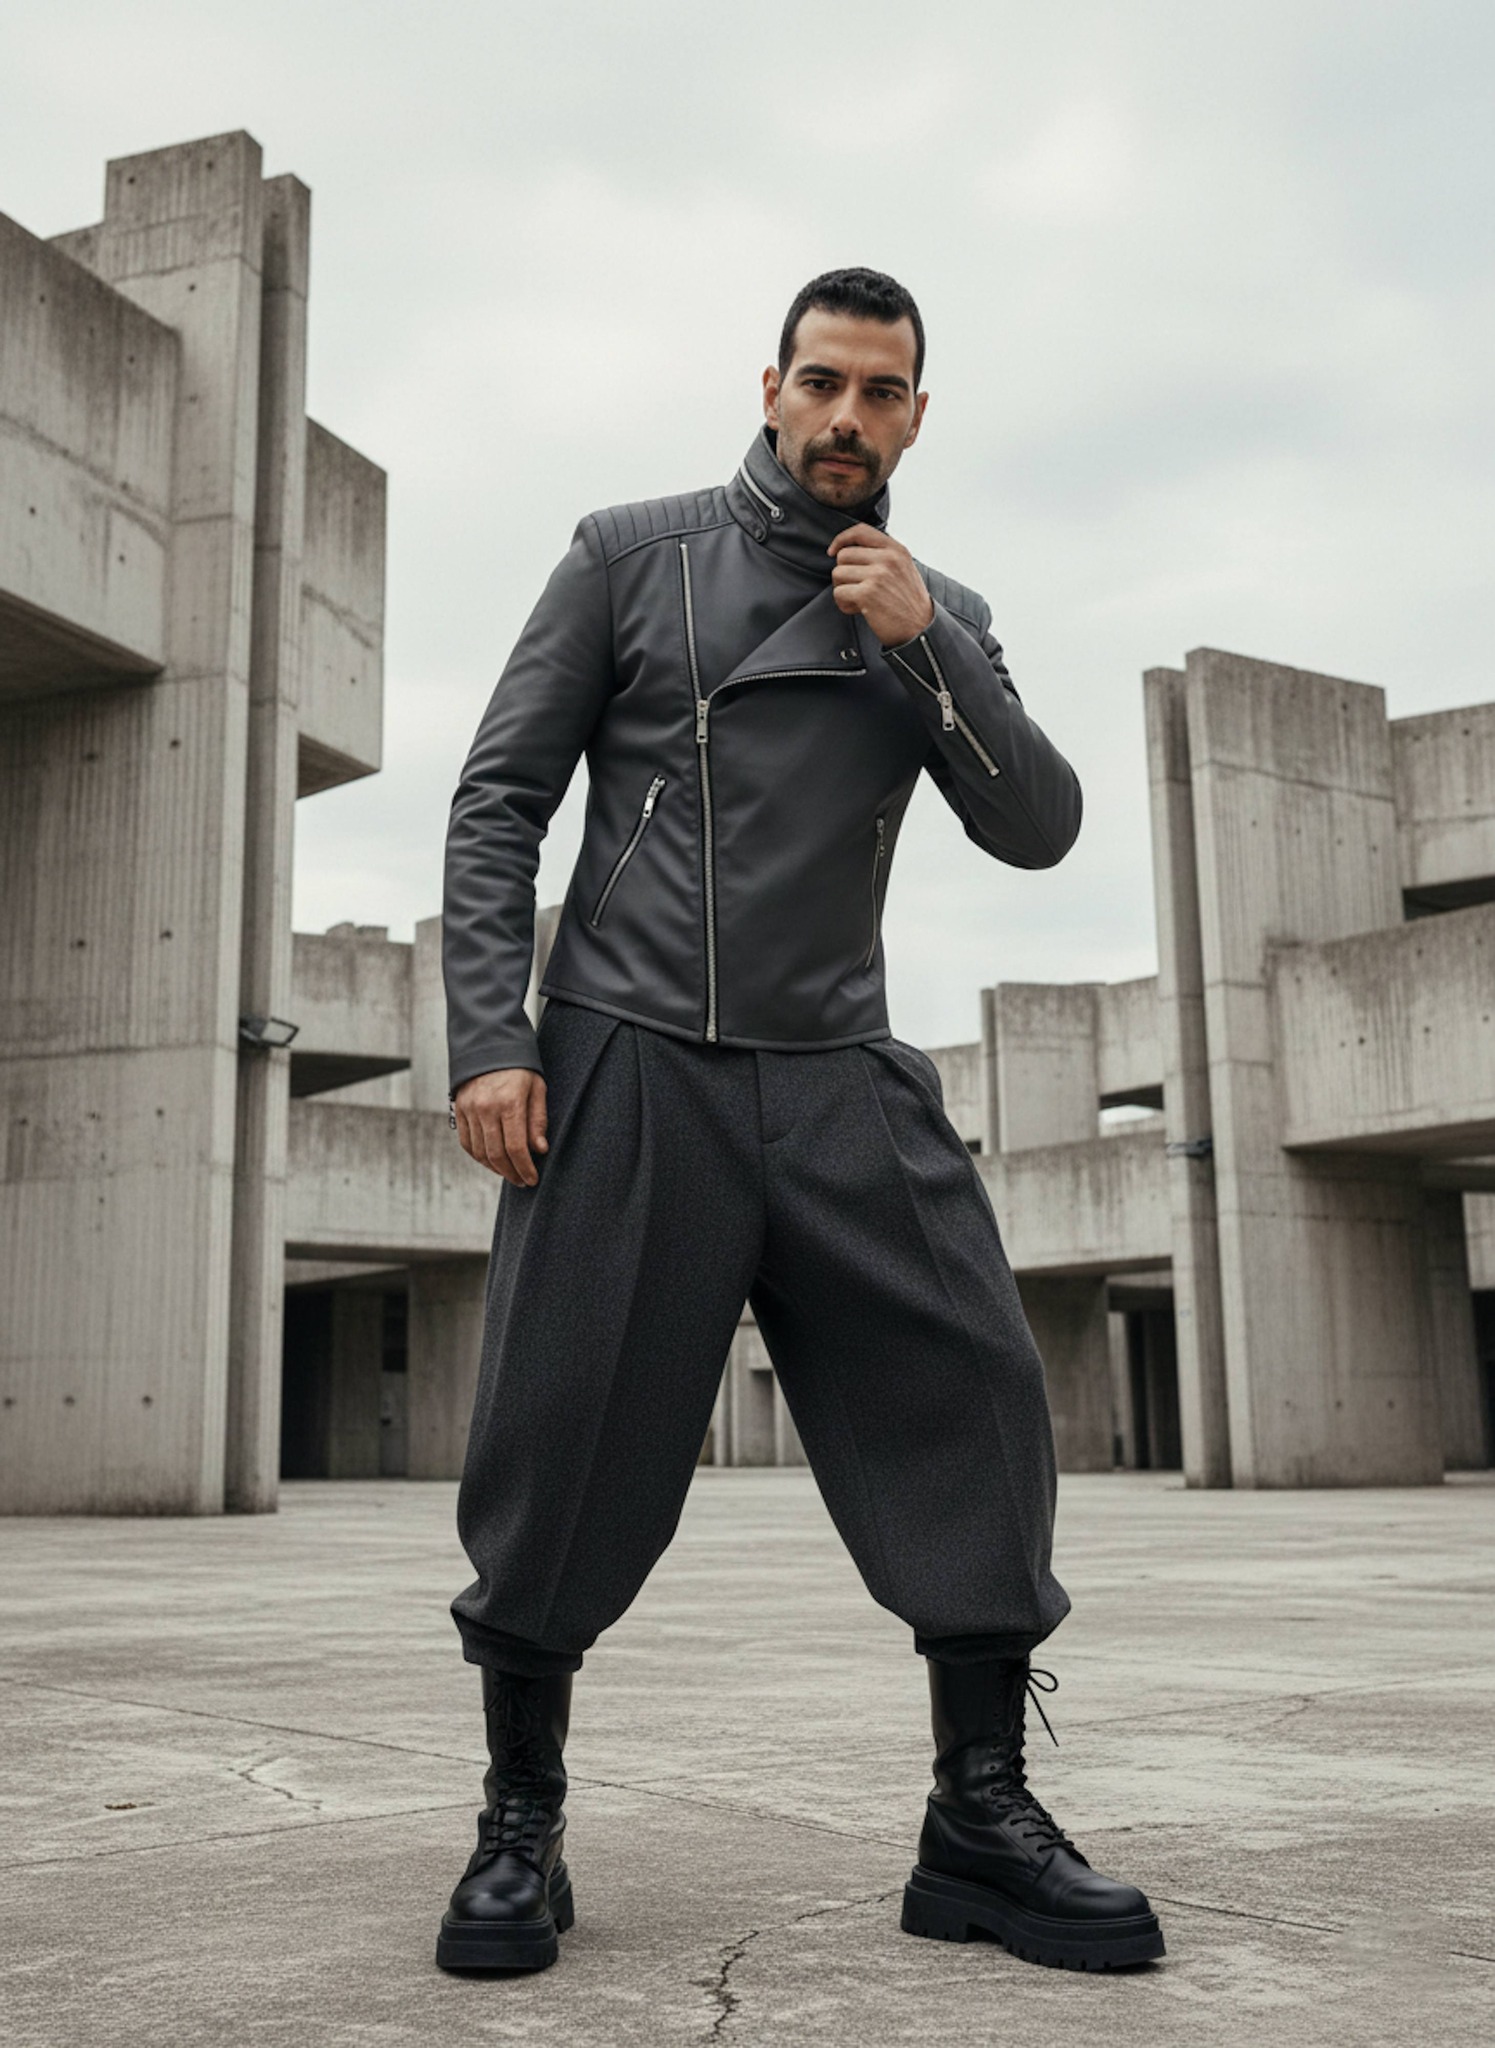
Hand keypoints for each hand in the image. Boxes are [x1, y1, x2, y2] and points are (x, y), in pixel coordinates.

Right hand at [454, 1068, 548, 1186]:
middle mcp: (486, 1108)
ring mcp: (469, 1110)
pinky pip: (467, 1143)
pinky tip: (492, 1161)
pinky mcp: (459, 1110)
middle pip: (496, 1154)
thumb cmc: (519, 1068)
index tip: (532, 1179)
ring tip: (509, 1173)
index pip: (516, 1147)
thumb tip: (540, 1150)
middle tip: (522, 1181)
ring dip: (495, 1169)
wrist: (489, 1045)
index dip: (525, 1168)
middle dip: (512, 1173)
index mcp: (509, 1102)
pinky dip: (479, 1157)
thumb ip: (538, 1120)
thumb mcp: (537, 1088)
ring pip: (480, 1152)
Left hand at [828, 525, 934, 646]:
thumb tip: (850, 549)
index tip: (833, 551)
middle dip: (844, 574)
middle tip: (856, 588)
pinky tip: (858, 610)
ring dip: (843, 589)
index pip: (861, 531)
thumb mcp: (903, 568)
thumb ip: (882, 555)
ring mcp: (877, 575)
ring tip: (858, 600)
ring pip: (838, 573)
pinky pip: (839, 593)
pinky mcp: (867, 594)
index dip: (842, 539)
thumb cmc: (908, 602)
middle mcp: (887, 559)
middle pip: (844, 555)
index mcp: (896, 550)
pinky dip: (844, 604)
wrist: (920, 629)